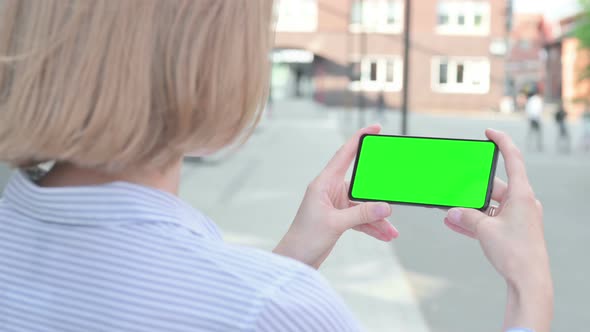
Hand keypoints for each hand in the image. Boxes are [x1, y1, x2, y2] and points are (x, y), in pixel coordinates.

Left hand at [274, 125, 398, 268]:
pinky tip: (385, 235)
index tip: (375, 128)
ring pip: (364, 205)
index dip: (359, 139)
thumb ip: (362, 214)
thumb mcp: (336, 224)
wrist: (295, 259)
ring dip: (378, 218)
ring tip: (392, 231)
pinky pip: (361, 218)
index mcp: (324, 183)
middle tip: (396, 196)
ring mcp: (336, 205)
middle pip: (362, 184)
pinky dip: (372, 226)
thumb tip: (386, 207)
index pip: (344, 154)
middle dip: (379, 194)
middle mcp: (330, 190)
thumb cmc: (305, 238)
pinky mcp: (339, 219)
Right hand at [444, 129, 552, 331]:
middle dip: (471, 190)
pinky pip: (490, 220)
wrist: (529, 281)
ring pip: (490, 205)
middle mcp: (523, 202)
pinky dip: (475, 221)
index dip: (501, 142)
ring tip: (449, 211)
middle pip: (494, 187)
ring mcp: (519, 217)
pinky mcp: (513, 231)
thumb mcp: (484, 230)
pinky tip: (454, 223)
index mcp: (522, 194)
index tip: (489, 133)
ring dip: (470, 209)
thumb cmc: (515, 253)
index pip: (513, 159)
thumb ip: (466, 217)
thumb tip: (452, 212)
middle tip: (454, 188)